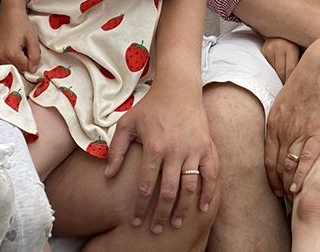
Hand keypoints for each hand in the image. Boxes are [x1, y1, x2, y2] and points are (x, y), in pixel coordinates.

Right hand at [0, 6, 39, 71]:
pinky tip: (8, 49)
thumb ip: (35, 56)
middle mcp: (0, 55)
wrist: (10, 13)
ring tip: (15, 47)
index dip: (30, 61)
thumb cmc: (21, 23)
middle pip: (15, 68)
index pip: (24, 68)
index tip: (29, 51)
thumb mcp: (33, 39)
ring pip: (7, 66)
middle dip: (21, 61)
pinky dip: (4, 58)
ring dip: (13, 61)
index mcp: (12, 53)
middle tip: (22, 48)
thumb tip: (32, 69)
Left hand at [105, 79, 218, 232]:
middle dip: (160, 214)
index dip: (140, 206)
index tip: (135, 221)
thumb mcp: (127, 123)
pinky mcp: (207, 147)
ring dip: (183, 208)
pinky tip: (204, 208)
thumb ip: (116, 149)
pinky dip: (209, 192)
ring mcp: (194, 149)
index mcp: (154, 146)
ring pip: (189, 187)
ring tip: (176, 224)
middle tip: (156, 230)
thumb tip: (108, 175)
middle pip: (167, 191)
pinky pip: (212, 174)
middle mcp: (175, 150)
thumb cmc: (150, 107)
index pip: (145, 185)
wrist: (178, 88)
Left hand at [264, 43, 319, 197]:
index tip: (272, 186)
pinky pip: (306, 160)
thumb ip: (282, 120)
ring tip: (291, 197)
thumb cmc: (305, 83)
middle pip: (276, 164)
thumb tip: (281, 132)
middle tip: (280, 197)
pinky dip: (300, 176)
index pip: (266, 156)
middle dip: (277, 183)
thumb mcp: (284, 101)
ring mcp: (299, 132)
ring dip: (288, 184)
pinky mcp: (317, 132)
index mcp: (273, 122)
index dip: (269, 175)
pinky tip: (298, 188)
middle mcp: (283, 129)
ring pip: (289, 165)